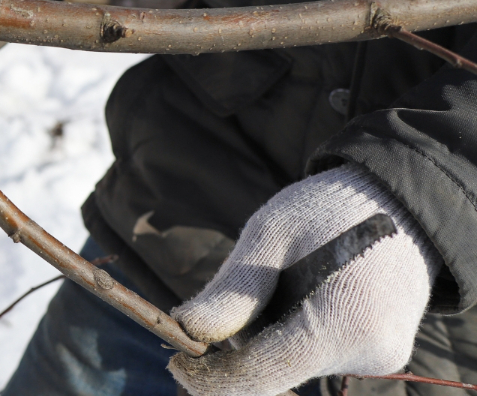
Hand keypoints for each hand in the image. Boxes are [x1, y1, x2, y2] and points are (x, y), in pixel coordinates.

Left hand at [169, 163, 440, 395]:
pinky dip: (294, 327)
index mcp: (343, 325)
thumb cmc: (331, 207)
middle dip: (242, 340)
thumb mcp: (270, 234)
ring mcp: (378, 358)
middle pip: (274, 370)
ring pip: (293, 360)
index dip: (212, 377)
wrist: (401, 200)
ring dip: (269, 331)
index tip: (175, 359)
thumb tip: (187, 329)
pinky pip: (316, 350)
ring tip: (286, 274)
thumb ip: (233, 289)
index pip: (262, 375)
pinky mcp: (379, 352)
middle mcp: (368, 355)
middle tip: (238, 288)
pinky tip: (305, 286)